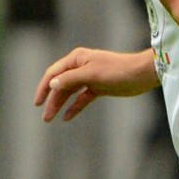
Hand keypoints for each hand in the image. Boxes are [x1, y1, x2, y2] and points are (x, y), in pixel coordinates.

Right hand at [35, 47, 152, 121]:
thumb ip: (71, 79)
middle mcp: (80, 67)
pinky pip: (82, 98)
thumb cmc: (117, 71)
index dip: (43, 88)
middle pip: (60, 84)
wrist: (141, 74)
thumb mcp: (92, 75)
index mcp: (76, 59)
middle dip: (52, 100)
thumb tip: (52, 83)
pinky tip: (67, 117)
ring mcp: (89, 77)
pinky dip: (74, 106)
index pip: (53, 73)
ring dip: (61, 104)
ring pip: (70, 92)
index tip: (37, 103)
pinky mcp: (98, 87)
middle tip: (45, 118)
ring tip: (52, 119)